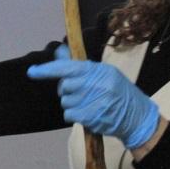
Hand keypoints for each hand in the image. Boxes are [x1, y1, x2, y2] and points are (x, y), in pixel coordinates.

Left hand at [26, 46, 159, 148]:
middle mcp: (95, 84)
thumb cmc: (120, 93)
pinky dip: (74, 115)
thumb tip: (59, 51)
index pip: (68, 67)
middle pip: (64, 85)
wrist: (137, 117)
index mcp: (99, 71)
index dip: (47, 69)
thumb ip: (81, 66)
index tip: (32, 71)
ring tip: (89, 104)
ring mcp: (93, 102)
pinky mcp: (90, 117)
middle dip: (67, 90)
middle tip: (81, 92)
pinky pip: (69, 114)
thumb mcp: (106, 74)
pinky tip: (88, 114)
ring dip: (72, 103)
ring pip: (65, 101)